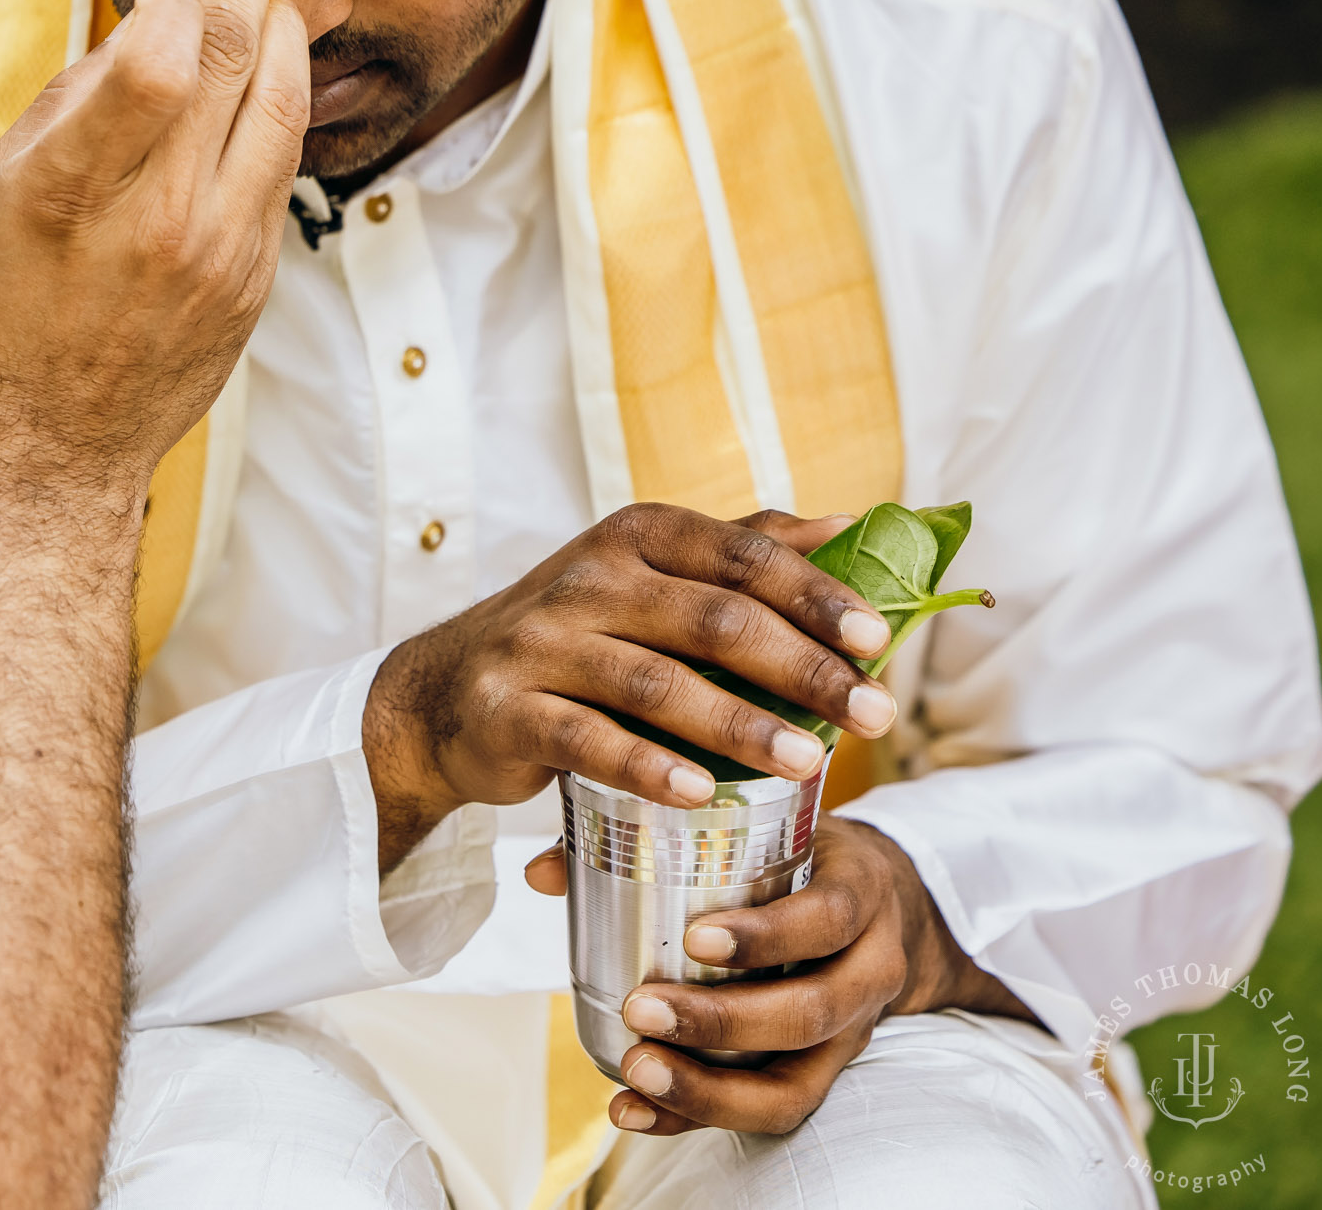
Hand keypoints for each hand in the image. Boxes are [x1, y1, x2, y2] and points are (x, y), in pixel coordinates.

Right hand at [0, 0, 309, 506]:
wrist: (52, 451)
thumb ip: (71, 104)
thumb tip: (146, 24)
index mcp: (73, 190)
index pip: (163, 53)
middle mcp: (161, 217)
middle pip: (237, 54)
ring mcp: (223, 250)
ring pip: (283, 99)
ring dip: (285, 20)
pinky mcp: (257, 275)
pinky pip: (283, 159)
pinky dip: (277, 97)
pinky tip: (267, 65)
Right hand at [363, 507, 894, 869]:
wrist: (442, 692)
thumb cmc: (574, 635)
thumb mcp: (650, 577)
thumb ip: (745, 551)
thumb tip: (857, 527)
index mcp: (635, 536)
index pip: (740, 554)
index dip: (816, 595)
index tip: (879, 639)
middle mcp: (587, 578)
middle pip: (712, 619)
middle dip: (803, 669)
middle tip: (873, 715)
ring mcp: (540, 644)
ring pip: (656, 684)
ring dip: (742, 726)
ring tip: (813, 764)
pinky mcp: (507, 710)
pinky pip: (586, 740)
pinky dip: (648, 768)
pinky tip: (704, 795)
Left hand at [523, 817, 1031, 1134]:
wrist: (882, 906)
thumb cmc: (799, 857)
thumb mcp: (759, 829)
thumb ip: (652, 834)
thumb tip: (543, 869)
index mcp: (857, 894)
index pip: (825, 919)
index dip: (767, 936)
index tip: (696, 939)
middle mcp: (869, 970)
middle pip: (810, 1014)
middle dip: (722, 1021)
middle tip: (641, 1007)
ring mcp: (853, 1033)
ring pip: (797, 1084)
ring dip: (710, 1088)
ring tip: (635, 1070)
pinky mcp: (824, 1073)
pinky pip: (770, 1110)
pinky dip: (697, 1114)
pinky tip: (633, 1110)